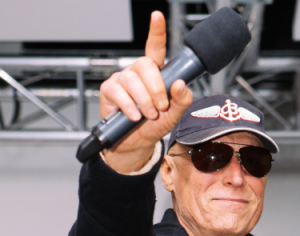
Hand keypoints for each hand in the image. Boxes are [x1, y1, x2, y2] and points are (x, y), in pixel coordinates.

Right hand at [99, 11, 192, 172]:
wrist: (135, 144)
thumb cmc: (154, 126)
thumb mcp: (173, 115)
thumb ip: (181, 100)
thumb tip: (181, 84)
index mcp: (155, 74)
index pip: (155, 48)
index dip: (156, 32)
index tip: (157, 16)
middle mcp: (137, 73)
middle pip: (146, 66)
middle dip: (156, 88)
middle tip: (161, 106)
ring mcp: (122, 80)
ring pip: (133, 80)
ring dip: (144, 101)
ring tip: (149, 115)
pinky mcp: (109, 91)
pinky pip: (119, 93)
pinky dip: (129, 106)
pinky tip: (134, 116)